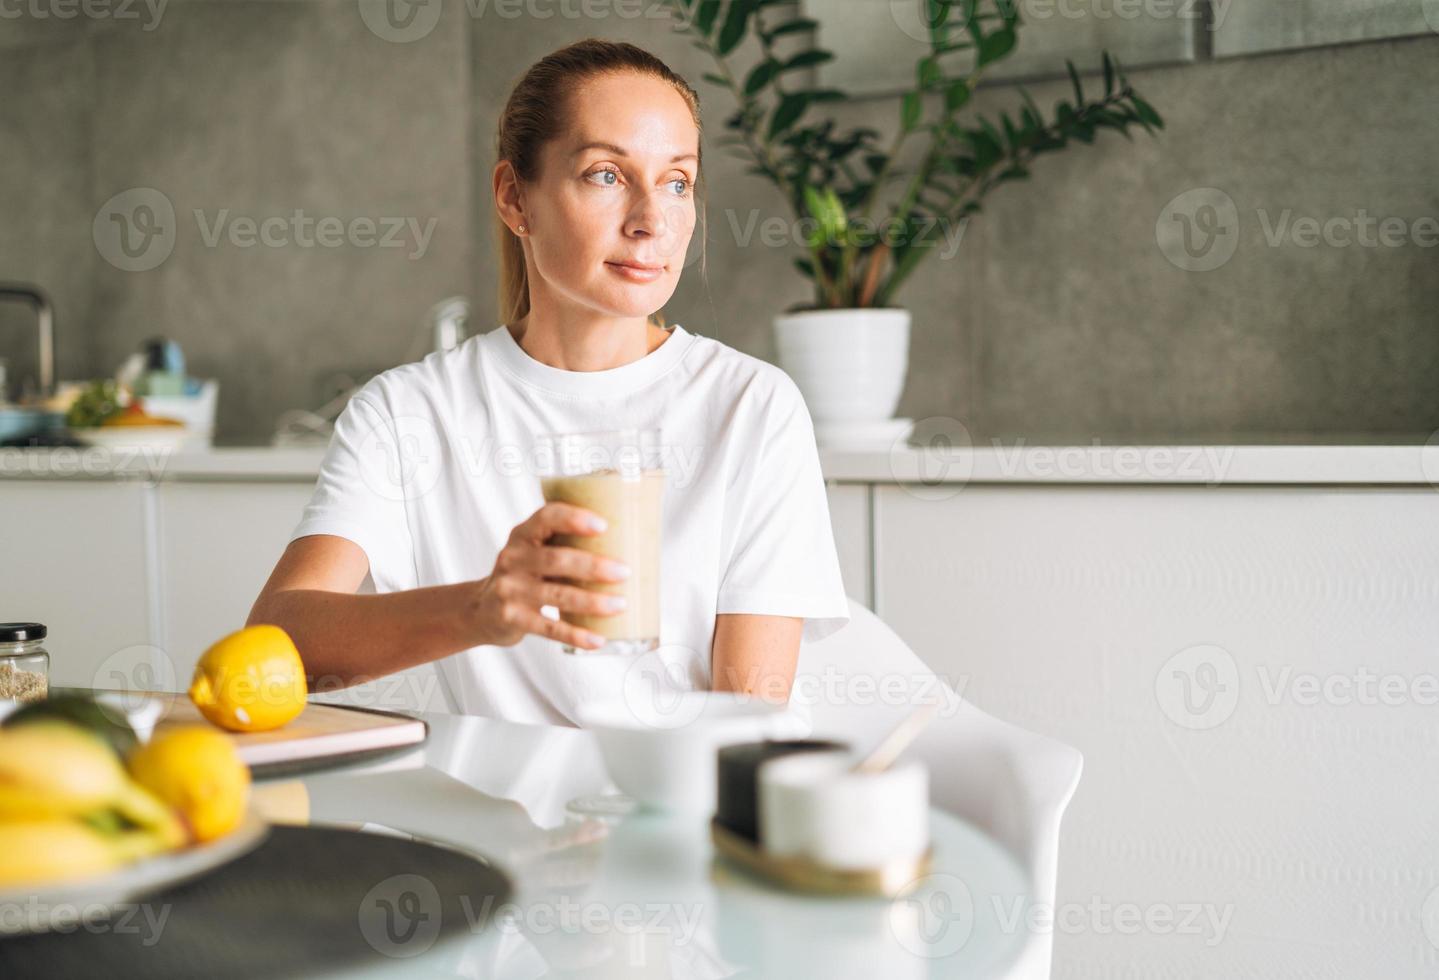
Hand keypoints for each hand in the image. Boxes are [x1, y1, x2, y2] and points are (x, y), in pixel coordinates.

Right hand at [471, 501, 630, 649]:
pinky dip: (576, 635)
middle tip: (625, 571)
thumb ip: (563, 544)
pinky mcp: (512, 619)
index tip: (603, 525)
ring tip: (621, 604)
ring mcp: (510, 590)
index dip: (573, 518)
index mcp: (522, 536)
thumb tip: (628, 544)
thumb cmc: (523, 575)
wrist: (480, 610)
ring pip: (557, 595)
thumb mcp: (533, 552)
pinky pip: (550, 628)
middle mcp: (513, 559)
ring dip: (593, 601)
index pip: (545, 518)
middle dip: (593, 566)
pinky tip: (598, 640)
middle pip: (556, 559)